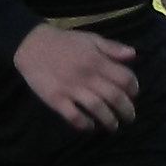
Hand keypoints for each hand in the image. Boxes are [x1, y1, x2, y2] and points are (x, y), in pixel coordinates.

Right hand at [13, 22, 140, 131]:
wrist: (31, 44)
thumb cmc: (64, 42)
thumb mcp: (90, 39)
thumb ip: (112, 47)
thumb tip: (133, 55)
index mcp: (97, 60)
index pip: (125, 78)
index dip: (133, 89)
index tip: (133, 95)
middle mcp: (87, 76)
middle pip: (115, 97)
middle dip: (126, 110)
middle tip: (129, 117)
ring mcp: (71, 88)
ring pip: (98, 109)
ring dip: (109, 120)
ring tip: (113, 126)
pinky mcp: (56, 99)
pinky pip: (73, 116)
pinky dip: (84, 124)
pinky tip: (89, 126)